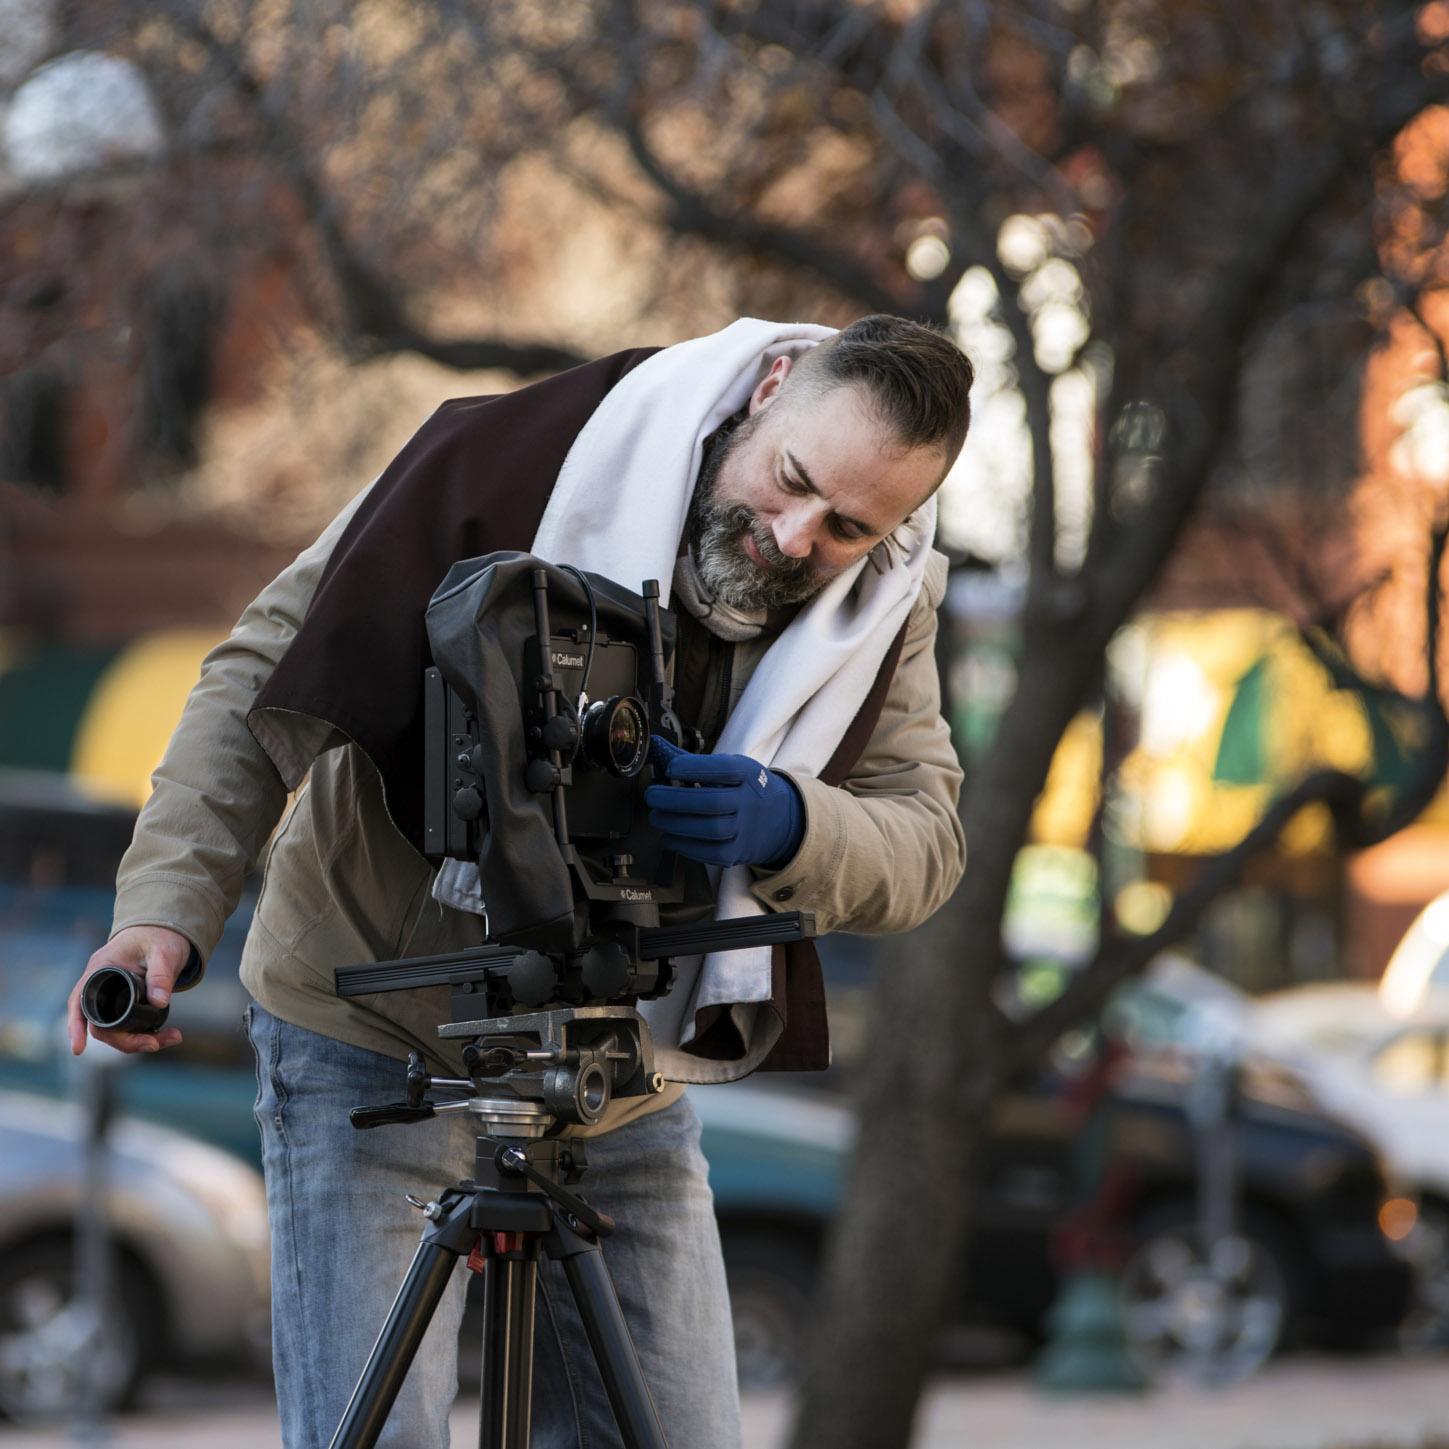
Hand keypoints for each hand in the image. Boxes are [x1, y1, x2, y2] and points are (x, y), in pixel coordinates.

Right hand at [68, 926, 190, 1056]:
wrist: (168, 930)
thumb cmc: (160, 935)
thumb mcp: (163, 952)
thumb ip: (160, 975)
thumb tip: (160, 1003)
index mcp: (100, 970)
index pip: (79, 1002)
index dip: (75, 1027)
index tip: (78, 1049)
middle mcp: (103, 986)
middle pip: (102, 1025)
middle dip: (125, 1040)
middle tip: (154, 1044)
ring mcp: (115, 996)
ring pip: (118, 1029)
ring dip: (140, 1040)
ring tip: (173, 1037)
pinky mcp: (129, 1003)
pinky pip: (131, 1025)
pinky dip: (147, 1033)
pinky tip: (169, 1035)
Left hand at [646, 736, 803, 869]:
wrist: (780, 819)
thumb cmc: (744, 788)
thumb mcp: (730, 768)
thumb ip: (693, 761)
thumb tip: (655, 745)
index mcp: (748, 774)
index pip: (723, 769)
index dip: (694, 768)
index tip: (670, 768)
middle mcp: (750, 802)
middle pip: (712, 802)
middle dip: (675, 799)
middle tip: (652, 796)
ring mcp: (745, 830)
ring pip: (710, 829)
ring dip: (675, 824)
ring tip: (656, 817)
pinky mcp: (737, 853)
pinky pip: (708, 853)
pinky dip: (683, 846)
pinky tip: (668, 837)